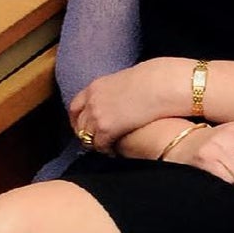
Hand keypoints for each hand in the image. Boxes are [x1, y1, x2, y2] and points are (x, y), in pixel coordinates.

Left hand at [67, 58, 186, 149]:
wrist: (159, 85)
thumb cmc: (148, 81)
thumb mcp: (121, 81)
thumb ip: (111, 91)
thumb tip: (115, 100)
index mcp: (94, 87)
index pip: (75, 106)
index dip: (77, 119)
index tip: (82, 127)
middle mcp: (92, 101)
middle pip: (78, 123)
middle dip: (84, 134)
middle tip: (92, 142)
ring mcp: (97, 115)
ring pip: (86, 137)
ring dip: (95, 143)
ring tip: (106, 148)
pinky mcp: (107, 129)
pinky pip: (99, 145)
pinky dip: (105, 149)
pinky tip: (114, 151)